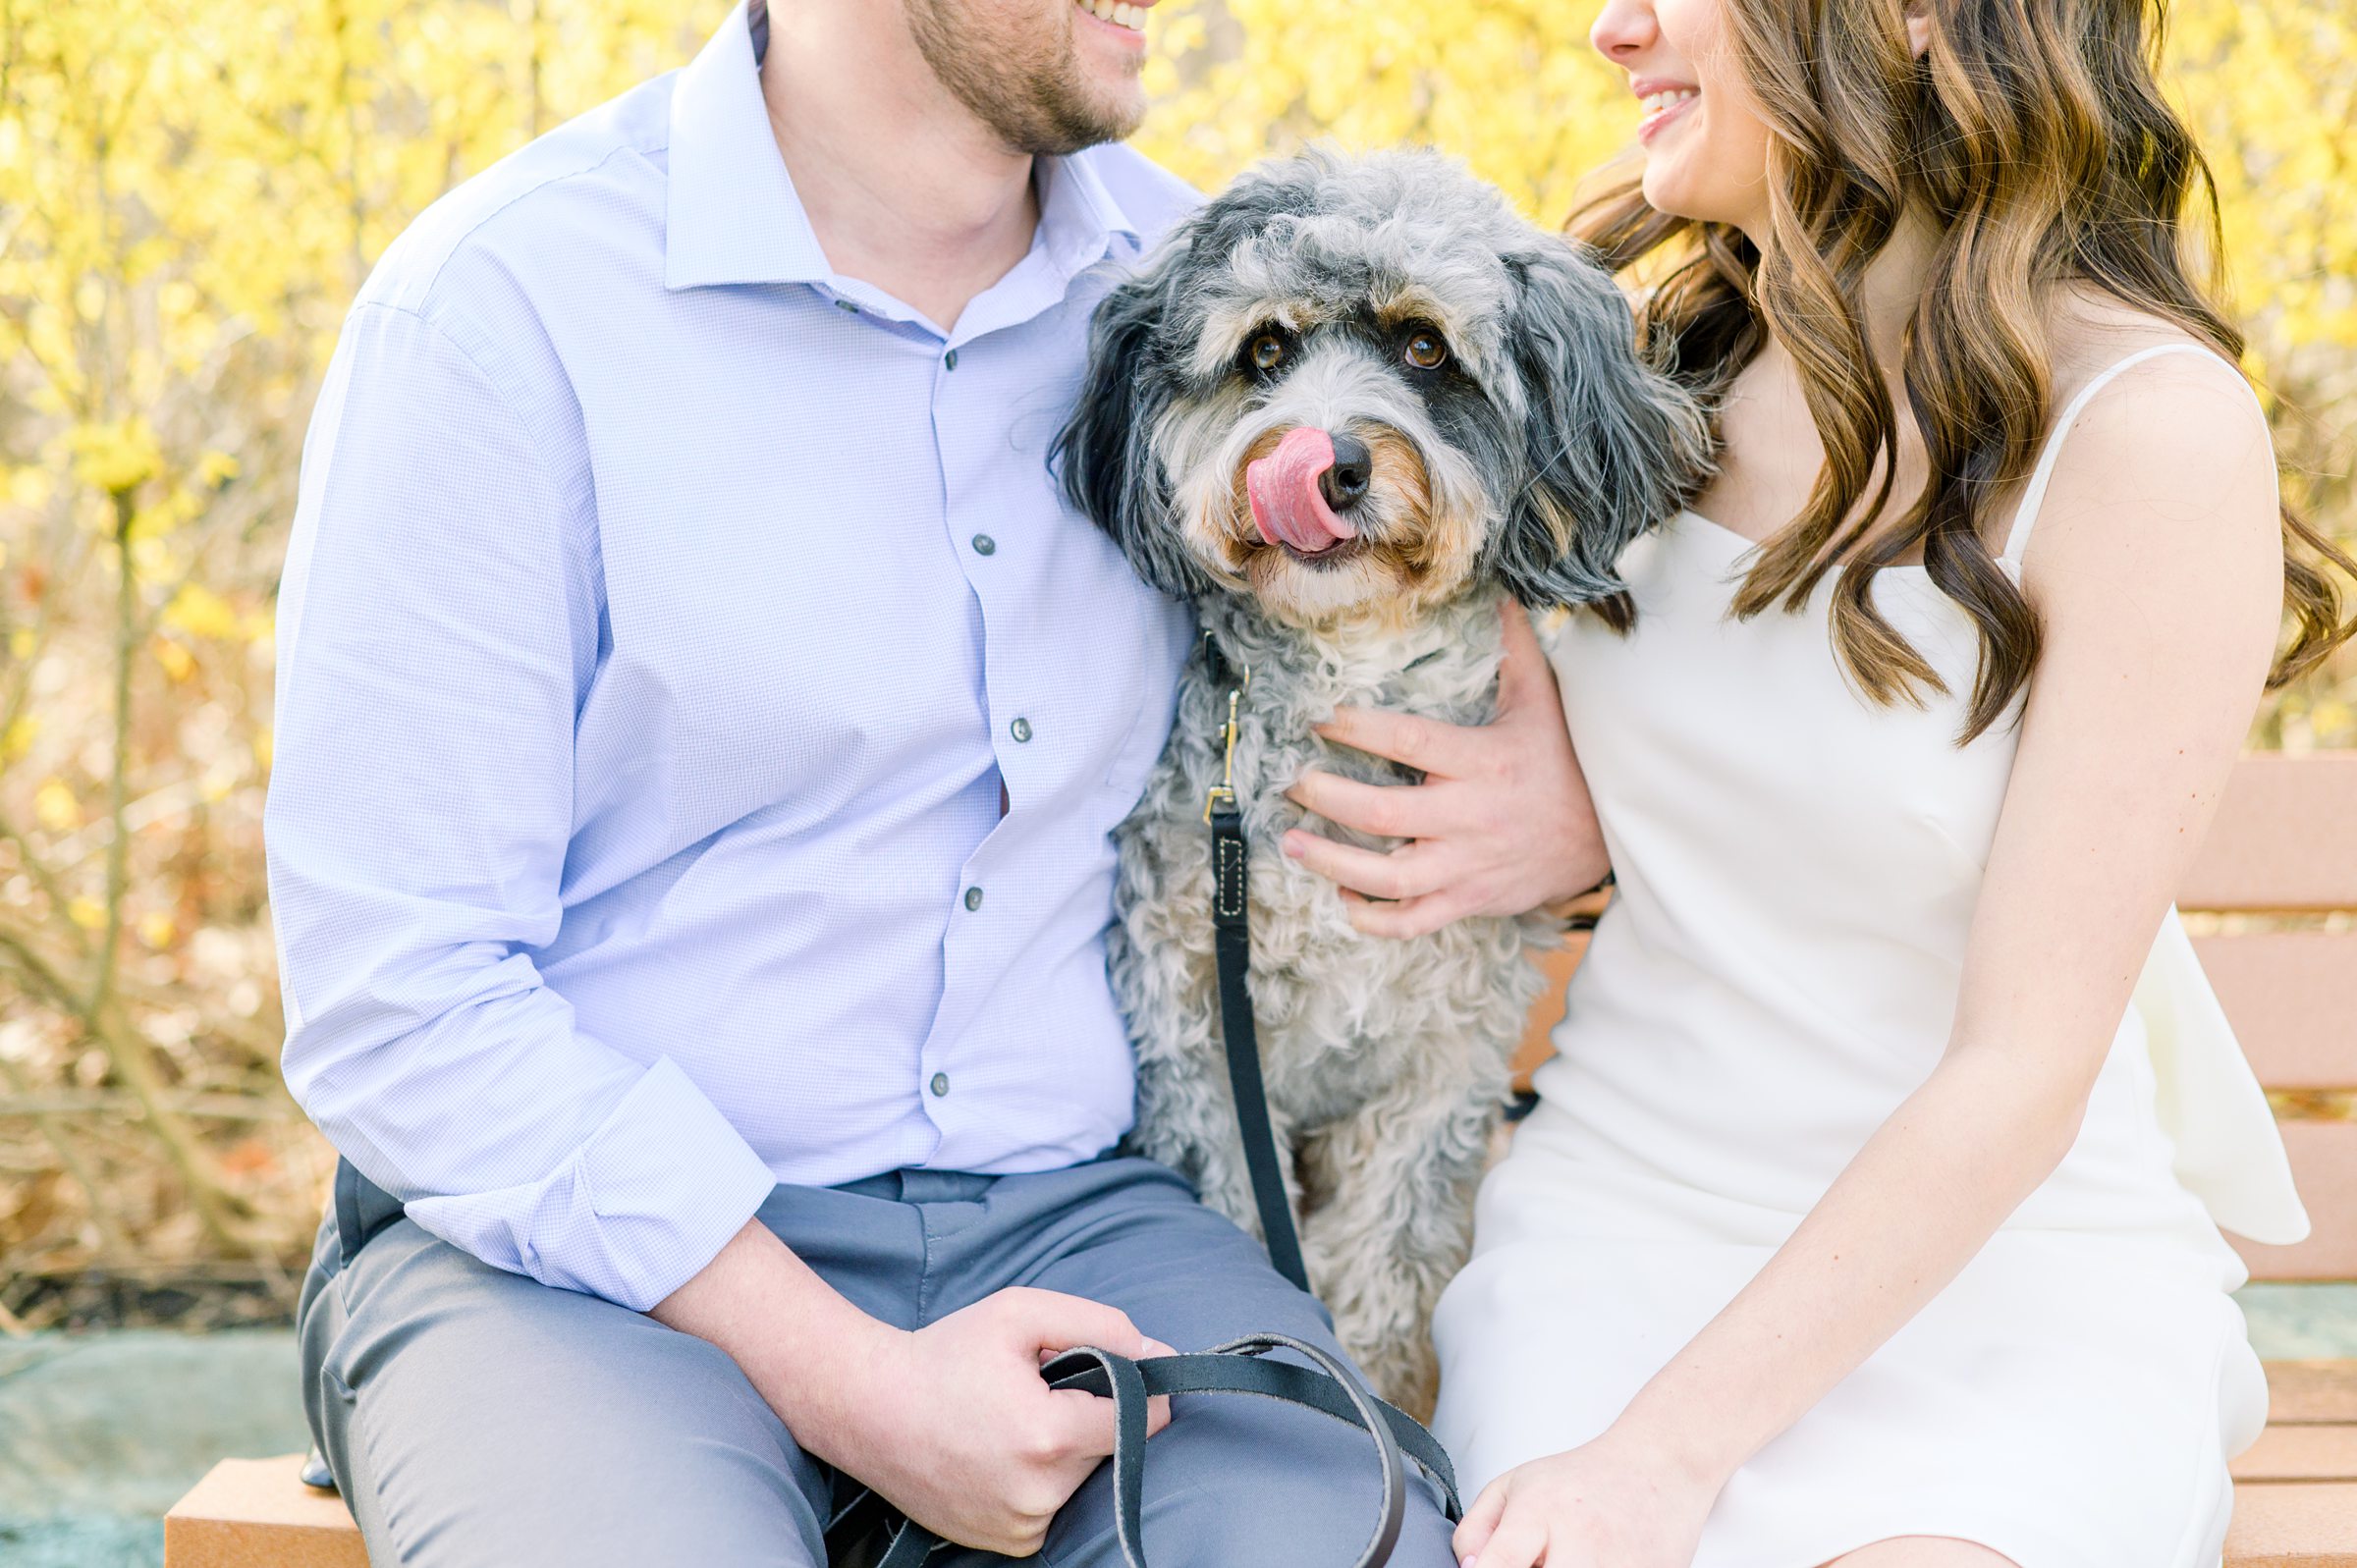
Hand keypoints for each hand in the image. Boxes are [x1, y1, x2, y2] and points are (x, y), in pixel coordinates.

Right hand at [653, 1228, 1172, 1556]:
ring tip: (1011, 1418)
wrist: (867, 1409)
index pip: (1143, 1419)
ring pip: (1082, 1477)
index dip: (1138, 1387)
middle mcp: (1040, 1496)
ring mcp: (1022, 1528)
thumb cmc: (944, 1354)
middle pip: (1110, 1447)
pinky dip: (1041, 1477)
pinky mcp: (1009, 1544)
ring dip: (1065, 1447)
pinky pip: (1054, 1505)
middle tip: (1036, 1388)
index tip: (1113, 1369)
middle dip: (1088, 1413)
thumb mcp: (1021, 1313)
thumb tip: (1158, 1355)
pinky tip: (1000, 1450)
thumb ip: (1102, 1325)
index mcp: (1049, 1437)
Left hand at [1281, 598, 1606, 938]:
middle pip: (1379, 814)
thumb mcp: (1543, 703)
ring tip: (1292, 842)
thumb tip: (1504, 595)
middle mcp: (1470, 816)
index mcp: (1483, 762)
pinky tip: (1342, 896)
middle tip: (1291, 783)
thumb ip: (1515, 652)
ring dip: (1331, 862)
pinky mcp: (1470, 901)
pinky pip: (1412, 921)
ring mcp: (1468, 866)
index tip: (1320, 718)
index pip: (1408, 741)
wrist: (1611, 835)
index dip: (1357, 729)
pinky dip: (1371, 916)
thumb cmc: (1566, 761)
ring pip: (1387, 877)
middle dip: (1324, 797)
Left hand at [1453, 1434, 1716, 1567]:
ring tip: (1562, 1558)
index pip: (1501, 1563)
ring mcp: (1620, 1563)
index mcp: (1540, 1511)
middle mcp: (1581, 1539)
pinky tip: (1595, 1562)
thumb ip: (1476, 1529)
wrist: (1658, 1465)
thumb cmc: (1579, 1479)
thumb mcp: (1515, 1485)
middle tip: (1535, 1562)